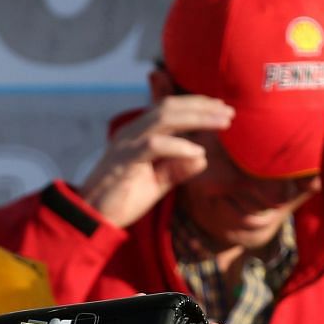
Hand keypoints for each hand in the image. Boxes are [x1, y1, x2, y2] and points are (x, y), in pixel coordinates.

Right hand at [78, 96, 234, 228]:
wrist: (93, 218)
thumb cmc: (124, 199)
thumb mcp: (158, 182)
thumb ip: (178, 168)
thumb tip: (203, 157)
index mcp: (139, 133)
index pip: (170, 108)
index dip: (197, 105)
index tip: (222, 108)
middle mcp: (132, 131)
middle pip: (170, 106)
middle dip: (202, 107)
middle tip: (229, 111)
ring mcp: (127, 143)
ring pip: (164, 118)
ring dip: (196, 118)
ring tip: (221, 122)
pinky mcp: (125, 160)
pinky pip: (154, 145)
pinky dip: (178, 146)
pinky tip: (198, 152)